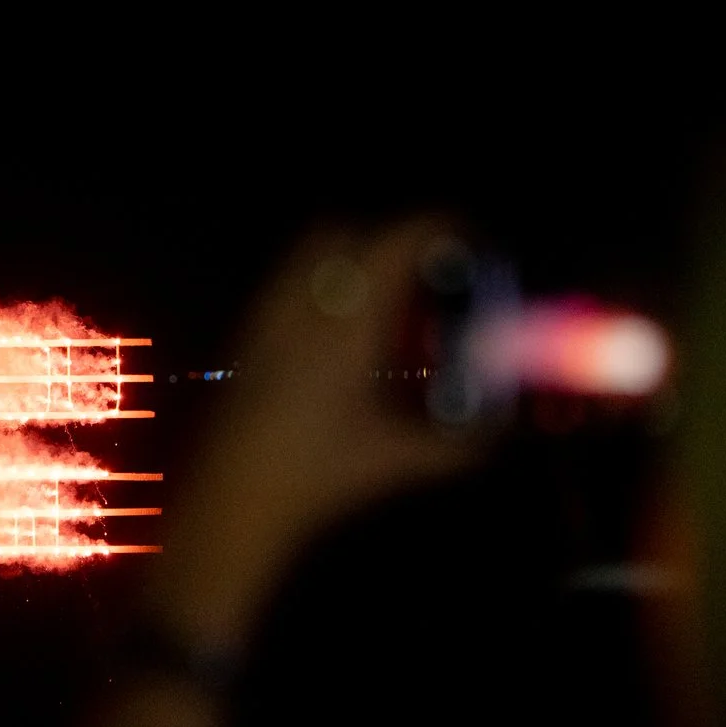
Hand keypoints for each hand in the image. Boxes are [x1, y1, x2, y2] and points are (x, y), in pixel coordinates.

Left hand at [157, 218, 490, 644]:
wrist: (232, 498)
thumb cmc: (316, 475)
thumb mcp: (394, 460)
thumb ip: (454, 446)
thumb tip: (493, 436)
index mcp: (350, 321)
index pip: (399, 240)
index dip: (439, 228)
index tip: (466, 241)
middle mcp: (306, 304)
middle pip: (349, 231)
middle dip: (390, 241)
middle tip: (421, 280)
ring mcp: (268, 315)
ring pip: (309, 251)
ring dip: (349, 258)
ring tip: (377, 303)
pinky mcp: (245, 336)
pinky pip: (284, 283)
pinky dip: (315, 285)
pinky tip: (332, 334)